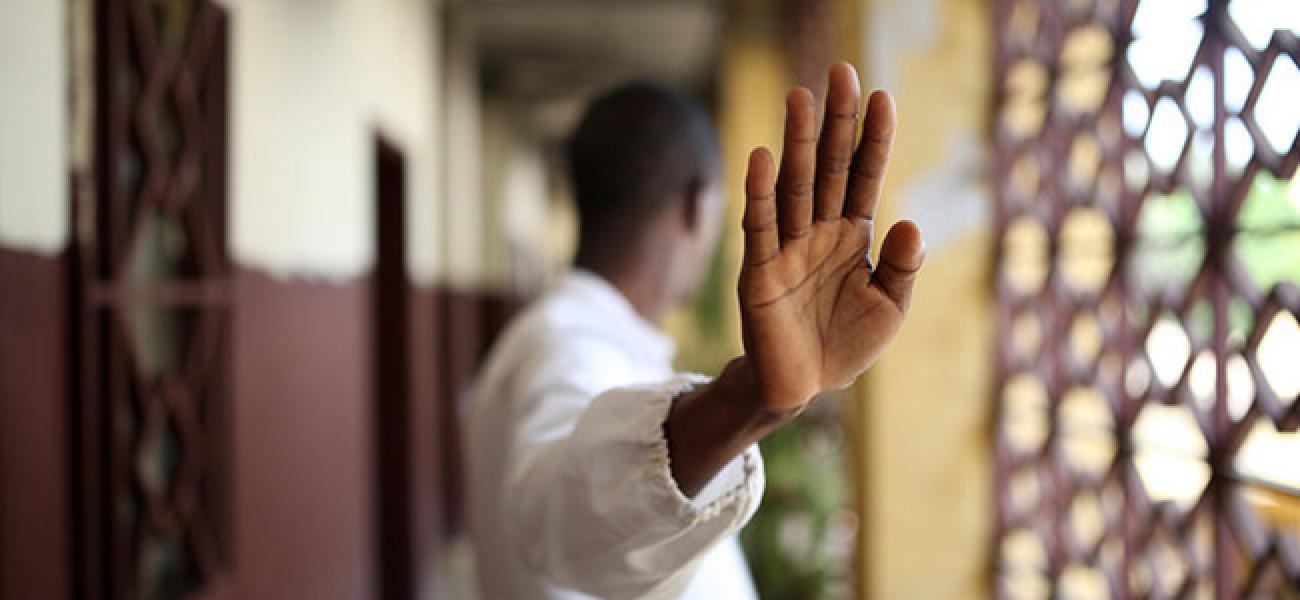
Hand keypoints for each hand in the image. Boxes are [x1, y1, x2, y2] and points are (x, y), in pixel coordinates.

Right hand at [739, 62, 924, 411]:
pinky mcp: (759, 273)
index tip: (882, 95)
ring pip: (794, 187)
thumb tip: (910, 222)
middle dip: (835, 122)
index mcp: (853, 236)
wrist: (802, 388)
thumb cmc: (846, 344)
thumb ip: (903, 267)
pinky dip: (759, 194)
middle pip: (828, 167)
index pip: (865, 176)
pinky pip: (760, 228)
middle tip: (839, 71)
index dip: (873, 138)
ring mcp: (787, 249)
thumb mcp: (889, 307)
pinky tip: (761, 157)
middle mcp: (819, 232)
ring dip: (797, 143)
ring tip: (800, 97)